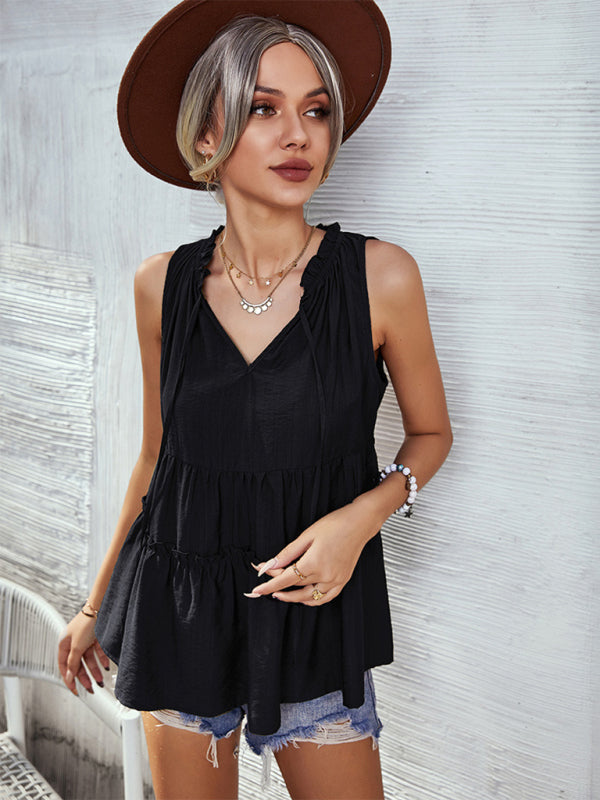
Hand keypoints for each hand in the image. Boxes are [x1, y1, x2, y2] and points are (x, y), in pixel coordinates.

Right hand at [58, 611, 109, 694]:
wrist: (101, 608)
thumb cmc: (86, 623)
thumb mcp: (77, 647)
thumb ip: (73, 663)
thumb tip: (69, 677)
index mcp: (64, 644)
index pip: (64, 666)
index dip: (68, 679)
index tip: (75, 690)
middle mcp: (74, 642)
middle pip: (77, 664)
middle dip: (84, 677)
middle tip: (90, 689)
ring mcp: (85, 640)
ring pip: (88, 660)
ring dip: (94, 671)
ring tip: (100, 681)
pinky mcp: (96, 638)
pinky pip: (97, 652)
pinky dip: (101, 660)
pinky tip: (105, 668)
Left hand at [246, 499, 377, 605]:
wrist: (360, 523)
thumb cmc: (335, 524)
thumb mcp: (307, 535)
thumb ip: (287, 553)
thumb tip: (270, 565)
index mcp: (314, 563)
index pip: (285, 580)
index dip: (268, 585)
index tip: (256, 588)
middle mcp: (325, 576)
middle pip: (294, 587)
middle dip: (277, 587)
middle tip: (265, 584)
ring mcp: (335, 581)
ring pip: (308, 598)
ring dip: (292, 598)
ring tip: (279, 594)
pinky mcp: (343, 581)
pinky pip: (324, 598)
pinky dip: (311, 601)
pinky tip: (303, 597)